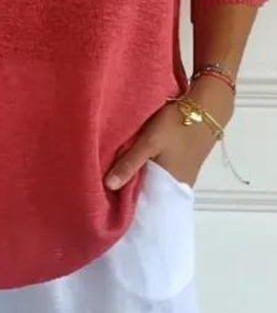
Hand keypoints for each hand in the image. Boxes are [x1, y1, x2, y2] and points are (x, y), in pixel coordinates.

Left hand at [104, 77, 234, 189]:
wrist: (206, 108)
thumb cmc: (177, 126)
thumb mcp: (149, 143)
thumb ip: (130, 164)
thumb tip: (108, 186)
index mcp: (169, 186)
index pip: (143, 203)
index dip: (125, 202)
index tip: (106, 199)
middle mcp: (177, 186)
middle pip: (149, 193)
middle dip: (129, 190)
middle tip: (106, 186)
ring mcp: (182, 175)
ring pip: (154, 182)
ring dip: (139, 178)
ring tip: (116, 175)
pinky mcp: (183, 164)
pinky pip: (161, 173)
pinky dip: (148, 170)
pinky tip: (135, 164)